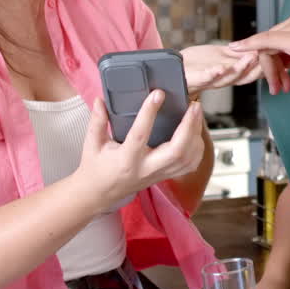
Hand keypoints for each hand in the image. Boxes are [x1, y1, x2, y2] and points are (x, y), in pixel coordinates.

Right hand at [76, 93, 206, 209]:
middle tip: (193, 105)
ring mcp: (158, 174)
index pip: (140, 135)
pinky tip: (196, 133)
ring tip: (196, 114)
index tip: (158, 94)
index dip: (149, 113)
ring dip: (196, 135)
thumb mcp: (92, 144)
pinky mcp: (165, 176)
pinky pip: (189, 165)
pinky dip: (197, 148)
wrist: (100, 194)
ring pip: (187, 159)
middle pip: (176, 151)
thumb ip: (97, 121)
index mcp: (126, 159)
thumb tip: (100, 99)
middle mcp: (146, 168)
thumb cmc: (96, 167)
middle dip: (189, 126)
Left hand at [180, 44, 260, 96]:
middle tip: (267, 56)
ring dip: (241, 68)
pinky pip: (206, 78)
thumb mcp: (220, 57)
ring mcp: (210, 79)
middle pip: (245, 76)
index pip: (252, 71)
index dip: (265, 66)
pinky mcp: (196, 77)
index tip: (276, 57)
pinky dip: (213, 74)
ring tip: (251, 57)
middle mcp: (224, 79)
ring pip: (229, 78)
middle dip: (257, 67)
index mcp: (230, 73)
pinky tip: (220, 68)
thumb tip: (257, 48)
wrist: (174, 70)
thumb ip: (237, 54)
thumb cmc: (197, 63)